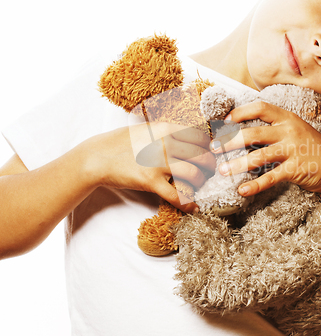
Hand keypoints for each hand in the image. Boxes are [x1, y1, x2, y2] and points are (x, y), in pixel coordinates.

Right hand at [79, 122, 214, 212]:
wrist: (96, 157)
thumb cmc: (120, 142)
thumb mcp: (146, 128)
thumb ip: (166, 131)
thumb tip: (187, 135)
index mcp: (165, 128)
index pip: (199, 136)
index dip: (208, 147)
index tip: (209, 153)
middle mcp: (165, 144)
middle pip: (201, 155)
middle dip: (210, 165)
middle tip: (210, 171)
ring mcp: (158, 163)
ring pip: (194, 174)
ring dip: (201, 182)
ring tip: (199, 186)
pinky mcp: (150, 181)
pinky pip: (176, 195)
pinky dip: (188, 203)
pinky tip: (194, 207)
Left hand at [211, 101, 320, 201]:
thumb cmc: (308, 147)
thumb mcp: (294, 129)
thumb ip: (274, 127)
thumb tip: (243, 129)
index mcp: (287, 118)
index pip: (260, 108)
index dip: (240, 112)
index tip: (225, 121)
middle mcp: (289, 131)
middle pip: (253, 133)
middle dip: (230, 141)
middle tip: (214, 149)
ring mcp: (293, 150)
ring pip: (259, 156)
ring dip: (237, 164)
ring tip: (222, 170)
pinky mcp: (295, 169)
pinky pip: (270, 177)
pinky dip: (255, 185)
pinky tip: (242, 190)